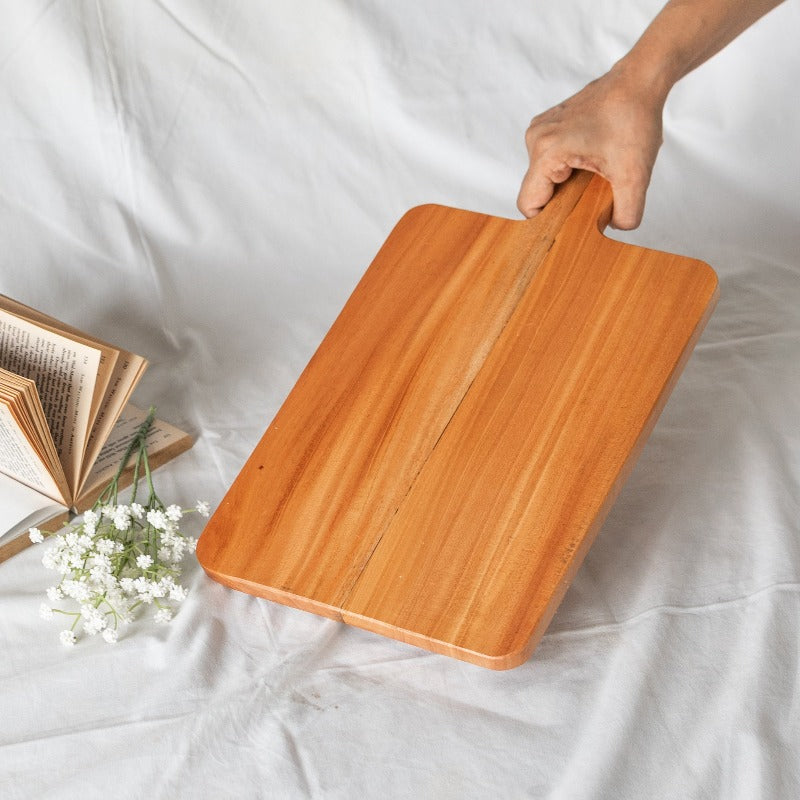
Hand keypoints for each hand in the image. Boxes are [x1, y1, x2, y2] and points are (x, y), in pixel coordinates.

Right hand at [517, 65, 665, 229]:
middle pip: (537, 191)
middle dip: (564, 199)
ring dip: (567, 183)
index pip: (529, 204)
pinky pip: (550, 160)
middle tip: (593, 192)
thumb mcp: (635, 176)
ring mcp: (540, 130)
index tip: (571, 219)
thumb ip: (626, 213)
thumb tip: (613, 228)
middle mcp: (536, 139)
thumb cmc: (634, 117)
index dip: (548, 219)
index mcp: (547, 151)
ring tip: (595, 172)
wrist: (640, 80)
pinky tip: (592, 159)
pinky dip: (569, 167)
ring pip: (544, 176)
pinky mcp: (549, 126)